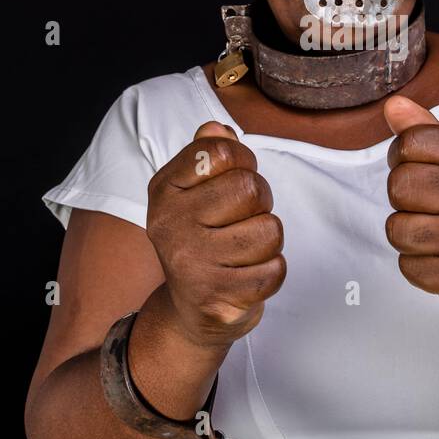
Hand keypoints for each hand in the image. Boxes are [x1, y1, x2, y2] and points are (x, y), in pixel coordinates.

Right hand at [145, 122, 285, 349]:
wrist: (191, 310)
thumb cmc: (201, 239)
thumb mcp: (193, 193)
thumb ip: (208, 155)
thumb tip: (218, 128)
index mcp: (164, 190)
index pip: (220, 151)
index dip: (244, 160)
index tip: (236, 177)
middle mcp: (170, 225)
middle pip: (250, 188)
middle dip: (261, 203)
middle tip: (243, 219)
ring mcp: (192, 263)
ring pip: (269, 230)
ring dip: (268, 241)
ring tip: (244, 250)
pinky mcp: (217, 297)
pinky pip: (274, 269)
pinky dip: (271, 271)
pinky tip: (247, 274)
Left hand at [383, 95, 438, 314]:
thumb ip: (423, 131)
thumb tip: (392, 105)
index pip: (412, 142)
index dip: (401, 157)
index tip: (418, 169)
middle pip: (400, 185)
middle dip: (401, 197)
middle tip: (425, 206)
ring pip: (399, 229)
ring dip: (405, 234)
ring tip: (432, 233)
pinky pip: (409, 267)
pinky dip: (416, 264)